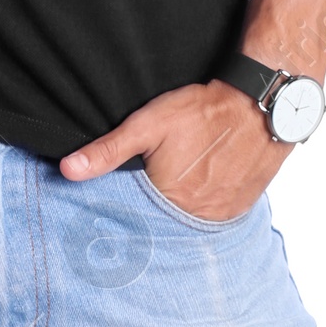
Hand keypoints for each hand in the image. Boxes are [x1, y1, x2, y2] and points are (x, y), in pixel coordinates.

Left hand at [58, 80, 290, 221]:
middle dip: (153, 209)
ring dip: (180, 208)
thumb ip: (107, 151)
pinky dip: (204, 204)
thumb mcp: (146, 125)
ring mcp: (222, 215)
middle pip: (164, 220)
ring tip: (178, 182)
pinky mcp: (241, 207)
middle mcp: (196, 217)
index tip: (120, 200)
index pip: (137, 217)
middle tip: (155, 181)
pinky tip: (200, 183)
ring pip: (189, 219)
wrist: (258, 106)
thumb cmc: (201, 111)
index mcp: (168, 202)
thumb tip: (67, 170)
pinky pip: (214, 214)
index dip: (127, 207)